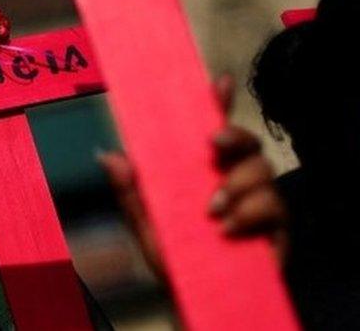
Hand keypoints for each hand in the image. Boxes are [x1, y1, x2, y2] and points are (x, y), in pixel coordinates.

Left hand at [97, 75, 288, 278]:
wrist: (194, 300)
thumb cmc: (172, 258)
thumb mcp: (145, 224)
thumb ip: (130, 191)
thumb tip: (108, 155)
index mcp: (202, 172)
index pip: (213, 131)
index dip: (218, 104)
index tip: (217, 82)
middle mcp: (233, 179)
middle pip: (246, 143)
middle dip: (233, 135)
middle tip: (213, 144)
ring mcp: (258, 202)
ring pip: (262, 171)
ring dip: (236, 185)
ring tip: (212, 209)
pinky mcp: (276, 229)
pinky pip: (275, 208)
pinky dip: (250, 213)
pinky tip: (228, 228)